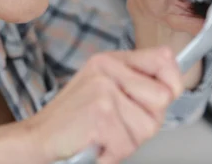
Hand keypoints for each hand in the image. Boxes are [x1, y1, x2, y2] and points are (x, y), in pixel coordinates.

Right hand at [25, 47, 183, 163]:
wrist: (38, 137)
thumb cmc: (74, 120)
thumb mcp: (104, 89)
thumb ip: (135, 85)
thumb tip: (172, 89)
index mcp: (111, 60)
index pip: (164, 58)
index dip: (173, 81)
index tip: (164, 97)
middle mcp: (108, 69)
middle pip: (163, 97)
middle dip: (148, 120)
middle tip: (121, 124)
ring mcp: (103, 89)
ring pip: (148, 126)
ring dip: (128, 141)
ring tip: (105, 134)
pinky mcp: (100, 113)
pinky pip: (128, 143)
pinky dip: (114, 153)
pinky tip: (96, 143)